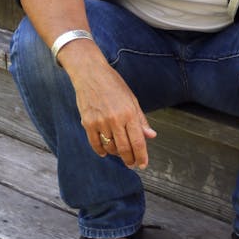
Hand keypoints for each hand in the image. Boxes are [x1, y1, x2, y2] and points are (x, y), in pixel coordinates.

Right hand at [64, 47, 156, 168]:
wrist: (90, 73)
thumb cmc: (113, 84)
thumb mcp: (132, 99)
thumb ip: (141, 120)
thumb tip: (151, 135)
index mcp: (129, 113)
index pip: (138, 141)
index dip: (142, 156)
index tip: (143, 164)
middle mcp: (115, 120)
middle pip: (125, 148)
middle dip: (130, 159)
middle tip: (132, 164)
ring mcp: (100, 122)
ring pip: (110, 148)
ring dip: (116, 154)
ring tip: (120, 153)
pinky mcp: (87, 123)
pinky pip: (95, 144)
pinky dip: (101, 151)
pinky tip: (106, 152)